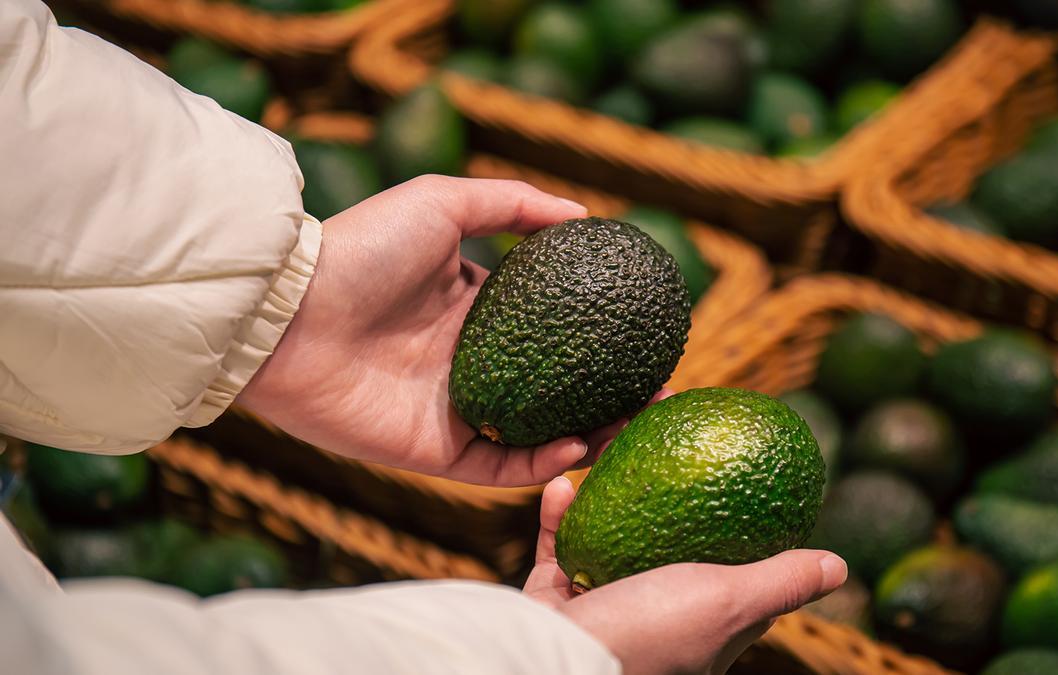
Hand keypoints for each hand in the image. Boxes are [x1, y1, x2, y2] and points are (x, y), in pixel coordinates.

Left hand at [239, 175, 633, 485]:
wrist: (288, 312)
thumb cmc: (360, 248)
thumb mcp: (442, 202)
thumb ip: (512, 203)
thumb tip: (584, 213)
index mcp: (473, 309)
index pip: (550, 327)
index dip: (596, 333)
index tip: (644, 330)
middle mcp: (470, 363)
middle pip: (555, 386)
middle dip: (610, 392)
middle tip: (658, 387)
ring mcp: (455, 410)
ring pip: (538, 433)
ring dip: (590, 433)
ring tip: (635, 421)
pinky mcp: (434, 451)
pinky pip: (500, 466)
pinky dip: (540, 463)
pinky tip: (577, 444)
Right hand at [525, 477, 847, 674]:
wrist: (554, 659)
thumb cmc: (649, 635)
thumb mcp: (728, 603)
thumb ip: (779, 584)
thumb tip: (838, 566)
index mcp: (699, 629)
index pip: (732, 574)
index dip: (739, 529)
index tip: (738, 476)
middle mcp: (653, 618)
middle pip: (666, 541)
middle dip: (666, 491)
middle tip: (667, 442)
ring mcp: (604, 606)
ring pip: (609, 534)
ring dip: (609, 490)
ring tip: (615, 446)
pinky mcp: (558, 598)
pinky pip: (560, 544)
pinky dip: (561, 513)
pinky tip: (566, 482)